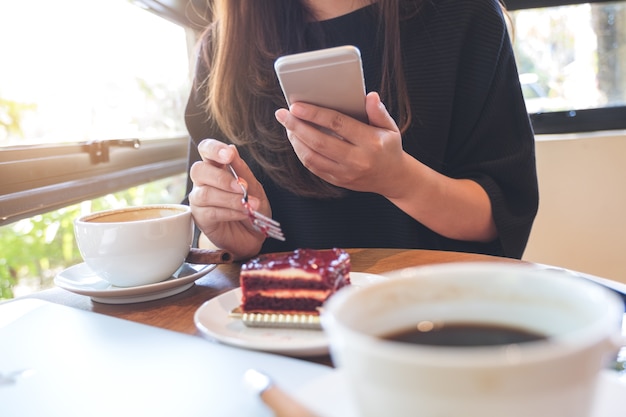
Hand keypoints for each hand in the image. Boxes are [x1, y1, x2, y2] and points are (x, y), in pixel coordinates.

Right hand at [188, 139, 269, 259]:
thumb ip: (243, 171)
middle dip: (221, 178)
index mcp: (217, 167)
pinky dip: (230, 212)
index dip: (214, 149)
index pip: (206, 149)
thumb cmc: (253, 207)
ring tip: (248, 204)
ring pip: (206, 193)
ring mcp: (199, 200)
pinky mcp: (201, 218)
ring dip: (230, 199)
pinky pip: (211, 212)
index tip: (229, 155)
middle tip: (241, 187)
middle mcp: (204, 181)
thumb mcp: (255, 187)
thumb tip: (232, 149)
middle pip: (198, 170)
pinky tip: (243, 213)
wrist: (254, 235)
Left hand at [275, 92, 496, 241]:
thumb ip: (378, 112)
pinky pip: (314, 168)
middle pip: (320, 142)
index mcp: (370, 142)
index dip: (314, 114)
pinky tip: (297, 141)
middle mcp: (357, 160)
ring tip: (288, 126)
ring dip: (296, 141)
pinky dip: (302, 153)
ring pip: (312, 157)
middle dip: (297, 127)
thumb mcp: (390, 128)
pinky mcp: (339, 181)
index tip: (296, 105)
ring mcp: (346, 173)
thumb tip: (369, 96)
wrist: (393, 178)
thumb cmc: (389, 147)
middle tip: (283, 115)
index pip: (337, 124)